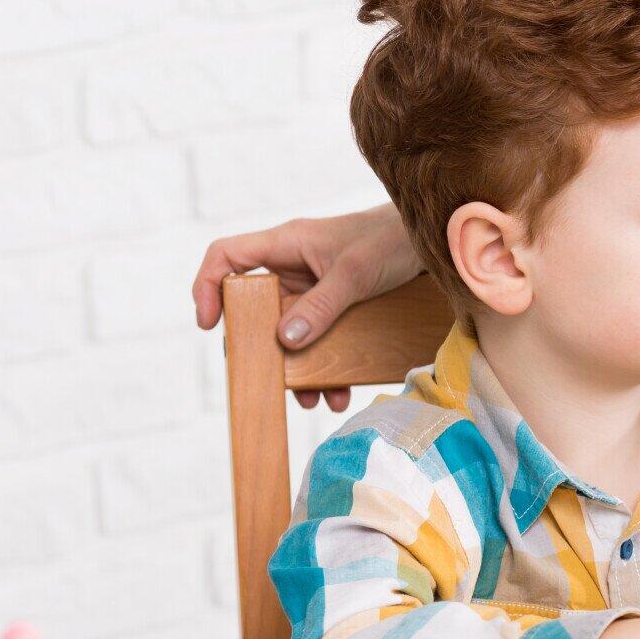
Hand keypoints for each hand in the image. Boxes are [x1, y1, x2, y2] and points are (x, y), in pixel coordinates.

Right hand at [191, 204, 420, 409]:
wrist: (432, 239)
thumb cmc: (391, 239)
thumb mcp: (355, 274)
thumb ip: (320, 306)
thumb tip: (284, 340)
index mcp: (286, 244)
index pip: (226, 256)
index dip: (208, 287)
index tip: (208, 324)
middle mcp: (293, 265)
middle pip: (255, 307)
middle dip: (262, 348)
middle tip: (268, 378)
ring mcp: (314, 286)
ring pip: (289, 330)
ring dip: (298, 367)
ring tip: (312, 399)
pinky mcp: (337, 303)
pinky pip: (320, 336)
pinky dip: (327, 364)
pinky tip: (342, 390)